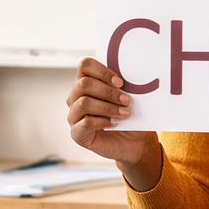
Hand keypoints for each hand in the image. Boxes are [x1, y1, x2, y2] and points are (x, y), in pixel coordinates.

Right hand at [66, 58, 161, 187]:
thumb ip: (126, 86)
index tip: (120, 82)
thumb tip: (134, 77)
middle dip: (108, 92)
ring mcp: (74, 116)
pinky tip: (114, 124)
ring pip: (83, 103)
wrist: (134, 142)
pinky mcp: (77, 133)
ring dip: (107, 107)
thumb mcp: (130, 99)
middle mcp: (76, 97)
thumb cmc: (130, 118)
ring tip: (124, 113)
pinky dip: (102, 122)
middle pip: (84, 84)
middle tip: (127, 100)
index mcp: (87, 83)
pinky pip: (85, 123)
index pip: (85, 66)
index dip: (102, 71)